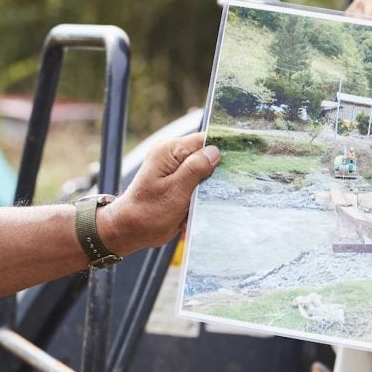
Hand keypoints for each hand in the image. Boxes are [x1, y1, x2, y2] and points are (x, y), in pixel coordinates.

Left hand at [98, 132, 219, 254]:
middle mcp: (173, 157)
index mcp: (169, 151)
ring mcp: (177, 170)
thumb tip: (215, 151)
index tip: (241, 160)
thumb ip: (195, 169)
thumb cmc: (147, 212)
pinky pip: (200, 185)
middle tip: (229, 186)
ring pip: (206, 173)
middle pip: (207, 156)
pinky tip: (203, 206)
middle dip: (218, 172)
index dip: (222, 149)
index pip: (204, 140)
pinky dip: (204, 196)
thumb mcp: (175, 191)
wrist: (131, 230)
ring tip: (214, 199)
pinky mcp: (180, 184)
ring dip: (211, 187)